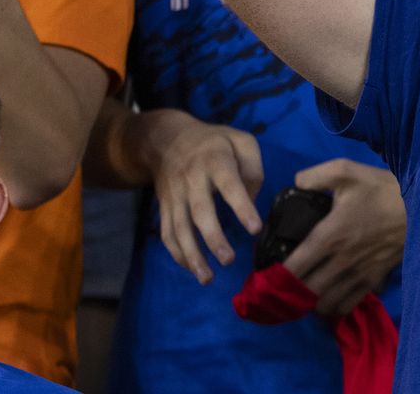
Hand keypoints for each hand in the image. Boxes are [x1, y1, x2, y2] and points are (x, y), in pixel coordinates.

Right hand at [141, 110, 263, 282]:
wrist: (167, 140)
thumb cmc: (214, 144)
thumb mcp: (240, 140)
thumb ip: (253, 167)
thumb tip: (253, 199)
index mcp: (216, 161)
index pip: (230, 185)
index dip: (242, 206)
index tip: (255, 228)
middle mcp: (192, 179)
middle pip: (201, 211)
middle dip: (213, 238)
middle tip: (229, 261)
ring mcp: (175, 195)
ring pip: (180, 228)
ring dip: (192, 255)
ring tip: (207, 279)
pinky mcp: (165, 208)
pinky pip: (168, 234)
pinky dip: (178, 254)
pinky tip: (192, 269)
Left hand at [283, 159, 405, 317]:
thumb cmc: (381, 189)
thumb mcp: (346, 171)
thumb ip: (314, 175)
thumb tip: (295, 183)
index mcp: (329, 235)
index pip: (295, 266)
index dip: (276, 277)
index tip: (265, 276)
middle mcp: (341, 260)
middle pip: (306, 291)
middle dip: (289, 293)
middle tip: (280, 287)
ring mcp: (358, 274)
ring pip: (325, 304)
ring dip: (309, 302)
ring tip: (301, 293)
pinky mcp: (373, 281)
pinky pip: (347, 306)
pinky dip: (333, 307)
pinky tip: (327, 297)